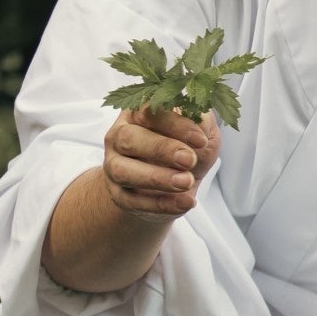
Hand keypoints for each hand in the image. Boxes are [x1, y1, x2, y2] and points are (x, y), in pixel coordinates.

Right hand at [101, 107, 219, 218]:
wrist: (169, 187)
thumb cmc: (185, 150)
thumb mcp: (201, 133)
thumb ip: (202, 123)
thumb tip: (200, 124)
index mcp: (139, 113)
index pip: (150, 111)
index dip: (176, 125)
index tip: (201, 140)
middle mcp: (119, 136)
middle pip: (129, 138)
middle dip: (161, 149)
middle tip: (189, 160)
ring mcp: (114, 166)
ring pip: (123, 170)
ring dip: (156, 177)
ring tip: (186, 182)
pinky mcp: (118, 194)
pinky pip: (133, 200)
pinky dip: (162, 203)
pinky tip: (186, 202)